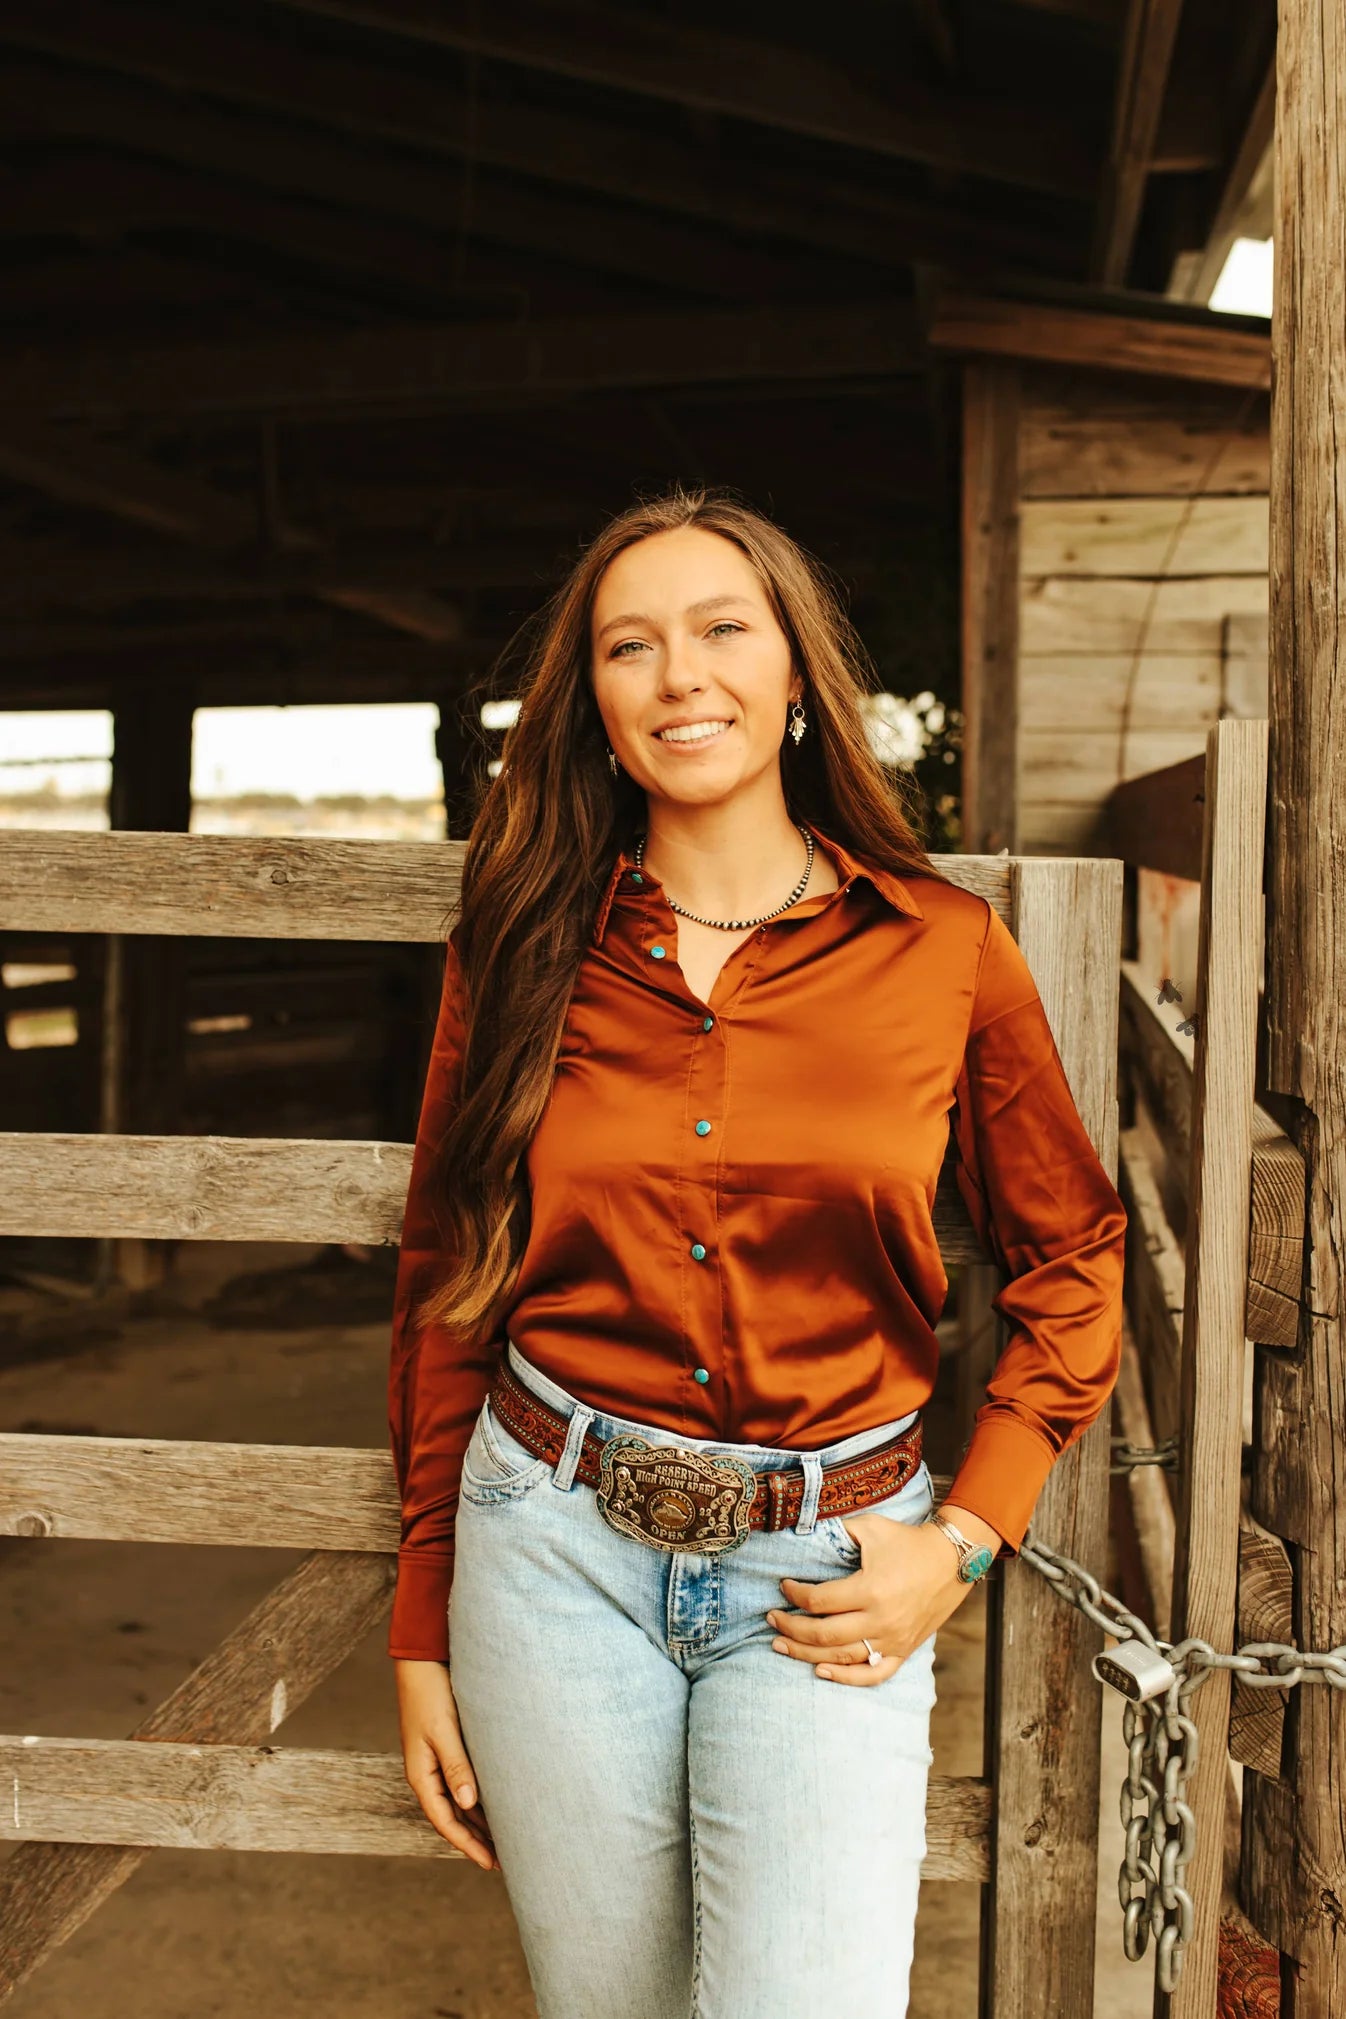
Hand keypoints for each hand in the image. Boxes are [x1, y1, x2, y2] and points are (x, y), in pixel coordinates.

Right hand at [394, 1657, 499, 1869]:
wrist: (422, 1663)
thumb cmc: (430, 1694)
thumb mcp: (443, 1730)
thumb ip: (456, 1765)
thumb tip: (468, 1803)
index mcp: (422, 1775)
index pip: (446, 1821)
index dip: (467, 1844)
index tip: (490, 1863)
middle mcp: (428, 1774)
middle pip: (453, 1818)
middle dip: (476, 1841)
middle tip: (504, 1861)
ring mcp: (436, 1763)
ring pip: (459, 1803)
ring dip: (479, 1823)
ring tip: (505, 1841)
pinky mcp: (447, 1750)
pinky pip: (463, 1784)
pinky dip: (478, 1800)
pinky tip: (496, 1805)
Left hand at [766, 1502, 1001, 1686]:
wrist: (951, 1560)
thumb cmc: (907, 1541)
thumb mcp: (871, 1527)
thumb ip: (837, 1532)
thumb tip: (801, 1535)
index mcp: (870, 1589)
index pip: (819, 1600)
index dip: (795, 1594)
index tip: (783, 1586)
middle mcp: (881, 1620)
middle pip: (823, 1634)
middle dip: (790, 1628)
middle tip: (771, 1619)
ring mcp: (893, 1639)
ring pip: (841, 1657)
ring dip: (806, 1654)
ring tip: (781, 1645)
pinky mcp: (903, 1650)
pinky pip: (872, 1675)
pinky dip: (845, 1678)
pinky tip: (821, 1671)